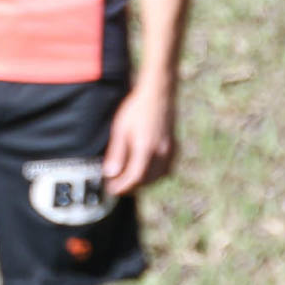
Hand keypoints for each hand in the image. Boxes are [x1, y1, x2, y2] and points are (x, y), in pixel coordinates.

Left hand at [102, 79, 176, 195]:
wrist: (158, 95)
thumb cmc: (136, 109)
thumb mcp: (120, 130)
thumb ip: (117, 153)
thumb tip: (110, 173)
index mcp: (146, 148)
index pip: (135, 177)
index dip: (123, 187)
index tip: (112, 190)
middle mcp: (161, 152)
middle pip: (146, 180)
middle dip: (131, 186)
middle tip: (117, 186)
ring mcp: (170, 150)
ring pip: (158, 176)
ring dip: (144, 182)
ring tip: (128, 180)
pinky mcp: (174, 148)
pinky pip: (166, 169)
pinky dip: (155, 174)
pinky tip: (145, 170)